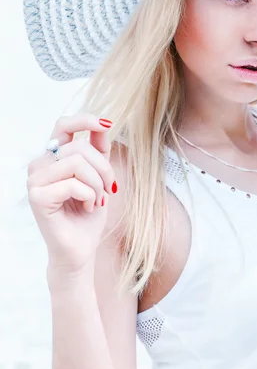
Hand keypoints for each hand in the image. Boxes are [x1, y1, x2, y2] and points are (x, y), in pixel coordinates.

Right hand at [27, 114, 117, 272]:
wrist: (81, 248)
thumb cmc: (88, 214)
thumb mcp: (99, 177)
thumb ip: (98, 151)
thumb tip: (104, 123)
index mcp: (53, 157)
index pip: (64, 125)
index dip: (85, 120)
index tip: (107, 123)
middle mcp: (41, 165)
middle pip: (80, 148)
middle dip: (104, 168)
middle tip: (109, 189)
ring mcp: (36, 180)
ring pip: (78, 163)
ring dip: (98, 184)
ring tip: (96, 200)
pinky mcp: (37, 197)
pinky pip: (74, 184)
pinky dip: (90, 196)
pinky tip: (87, 207)